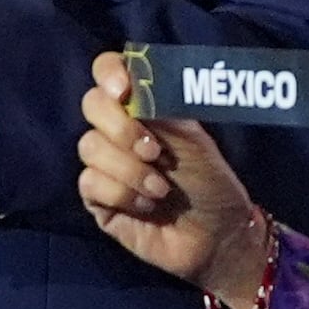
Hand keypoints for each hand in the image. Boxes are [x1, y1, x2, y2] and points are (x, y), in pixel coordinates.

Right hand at [78, 52, 268, 306]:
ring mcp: (106, 164)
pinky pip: (91, 182)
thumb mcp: (193, 139)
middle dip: (122, 127)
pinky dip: (122, 193)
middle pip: (92, 104)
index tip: (124, 90)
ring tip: (161, 189)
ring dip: (130, 169)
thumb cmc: (211, 183)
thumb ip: (162, 107)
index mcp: (144, 108)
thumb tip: (133, 82)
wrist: (218, 236)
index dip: (110, 73)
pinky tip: (147, 206)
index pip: (109, 72)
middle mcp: (119, 131)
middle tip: (155, 151)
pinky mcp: (98, 199)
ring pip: (90, 146)